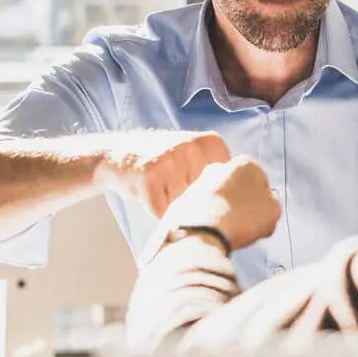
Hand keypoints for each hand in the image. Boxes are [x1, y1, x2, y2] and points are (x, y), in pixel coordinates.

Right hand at [96, 130, 230, 217]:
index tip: (194, 183)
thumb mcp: (195, 158)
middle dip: (191, 201)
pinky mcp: (150, 178)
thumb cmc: (164, 163)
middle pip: (206, 199)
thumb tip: (240, 208)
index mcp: (211, 143)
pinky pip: (163, 213)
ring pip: (185, 208)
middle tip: (172, 184)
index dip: (210, 195)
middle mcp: (193, 147)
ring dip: (172, 206)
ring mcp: (171, 160)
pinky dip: (155, 210)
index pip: (226, 188)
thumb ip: (219, 175)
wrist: (117, 154)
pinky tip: (148, 192)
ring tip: (160, 187)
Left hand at [160, 155, 280, 251]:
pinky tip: (211, 233)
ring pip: (218, 198)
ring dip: (223, 211)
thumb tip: (267, 203)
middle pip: (237, 187)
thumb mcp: (273, 212)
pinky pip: (202, 210)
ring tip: (227, 232)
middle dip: (241, 202)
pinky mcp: (183, 199)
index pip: (261, 181)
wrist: (203, 231)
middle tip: (246, 224)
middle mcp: (220, 167)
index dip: (263, 200)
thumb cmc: (242, 218)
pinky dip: (206, 219)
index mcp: (246, 163)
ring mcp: (199, 182)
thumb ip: (273, 203)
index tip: (262, 215)